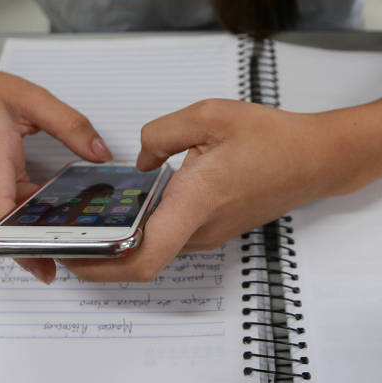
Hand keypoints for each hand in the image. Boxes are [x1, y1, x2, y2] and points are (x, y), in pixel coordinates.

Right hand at [0, 60, 111, 282]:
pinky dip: (38, 221)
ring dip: (41, 236)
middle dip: (40, 247)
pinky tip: (68, 225)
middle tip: (82, 257)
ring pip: (12, 223)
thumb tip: (101, 154)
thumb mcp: (30, 97)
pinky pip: (13, 212)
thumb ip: (69, 124)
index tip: (44, 257)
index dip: (17, 238)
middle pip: (8, 227)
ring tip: (82, 246)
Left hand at [63, 99, 344, 281]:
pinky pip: (171, 235)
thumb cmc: (272, 139)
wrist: (315, 160)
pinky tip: (132, 203)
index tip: (70, 257)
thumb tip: (141, 162)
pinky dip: (144, 228)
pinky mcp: (214, 229)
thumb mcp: (210, 115)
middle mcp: (200, 230)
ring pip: (154, 248)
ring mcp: (209, 234)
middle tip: (65, 233)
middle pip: (140, 260)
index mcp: (196, 202)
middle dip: (99, 255)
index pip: (143, 256)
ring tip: (91, 215)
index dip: (101, 266)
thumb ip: (161, 134)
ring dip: (122, 241)